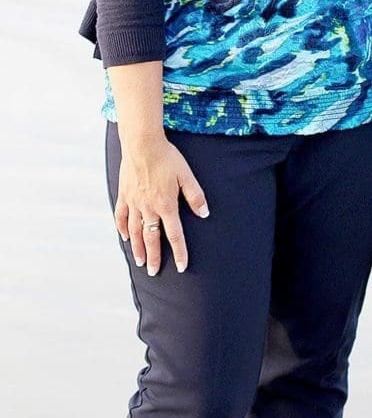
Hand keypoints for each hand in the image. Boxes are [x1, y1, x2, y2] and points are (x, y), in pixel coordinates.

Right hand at [115, 135, 209, 276]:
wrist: (142, 144)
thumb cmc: (167, 158)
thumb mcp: (186, 175)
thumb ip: (195, 196)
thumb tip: (204, 213)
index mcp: (166, 205)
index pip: (174, 235)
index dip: (179, 252)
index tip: (181, 267)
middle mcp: (148, 208)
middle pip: (151, 238)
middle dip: (154, 257)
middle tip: (154, 272)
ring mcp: (134, 202)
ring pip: (134, 231)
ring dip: (137, 248)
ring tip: (140, 261)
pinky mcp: (124, 195)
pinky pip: (121, 216)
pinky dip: (122, 228)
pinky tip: (124, 237)